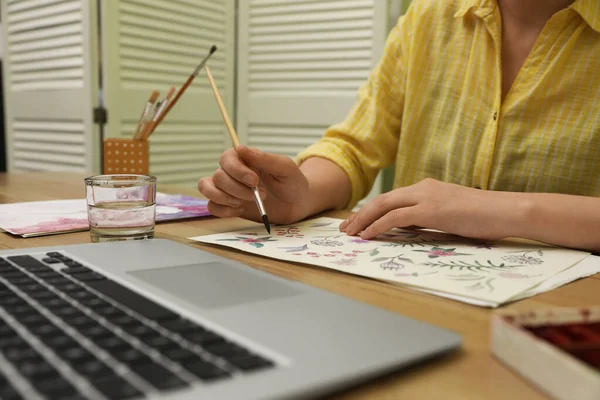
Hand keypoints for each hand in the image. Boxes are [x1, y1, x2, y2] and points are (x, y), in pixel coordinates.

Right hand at [198, 145, 310, 223]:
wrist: (298, 204)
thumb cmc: (292, 182)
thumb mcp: (285, 168)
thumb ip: (264, 158)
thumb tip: (240, 147)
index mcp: (245, 160)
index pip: (227, 158)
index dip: (236, 170)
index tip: (255, 181)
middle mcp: (233, 173)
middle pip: (218, 176)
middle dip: (237, 188)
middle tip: (262, 195)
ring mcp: (229, 190)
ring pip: (208, 188)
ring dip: (224, 197)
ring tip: (243, 203)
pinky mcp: (229, 206)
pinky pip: (212, 206)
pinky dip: (222, 210)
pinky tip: (238, 210)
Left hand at [339, 178, 514, 240]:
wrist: (506, 210)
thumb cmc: (485, 216)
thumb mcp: (451, 215)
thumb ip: (429, 217)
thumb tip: (411, 228)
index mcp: (427, 188)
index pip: (392, 198)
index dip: (372, 210)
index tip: (358, 222)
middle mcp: (422, 188)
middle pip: (382, 200)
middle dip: (360, 214)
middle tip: (345, 229)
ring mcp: (426, 197)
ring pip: (384, 206)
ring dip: (364, 220)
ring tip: (350, 234)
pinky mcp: (430, 210)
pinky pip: (395, 218)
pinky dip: (378, 226)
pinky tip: (368, 236)